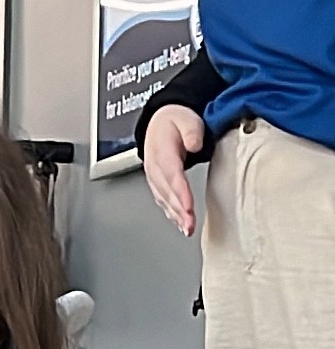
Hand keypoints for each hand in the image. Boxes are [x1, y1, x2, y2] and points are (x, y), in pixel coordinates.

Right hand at [143, 104, 205, 236]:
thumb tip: (194, 145)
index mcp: (162, 152)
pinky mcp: (158, 185)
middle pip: (167, 193)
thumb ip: (191, 131)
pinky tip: (180, 223)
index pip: (172, 175)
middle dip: (178, 211)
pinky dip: (172, 214)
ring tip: (186, 229)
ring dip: (175, 216)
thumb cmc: (174, 123)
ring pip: (164, 200)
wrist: (158, 124)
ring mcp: (155, 179)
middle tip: (189, 225)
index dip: (180, 193)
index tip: (187, 207)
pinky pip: (164, 201)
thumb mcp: (186, 119)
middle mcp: (156, 169)